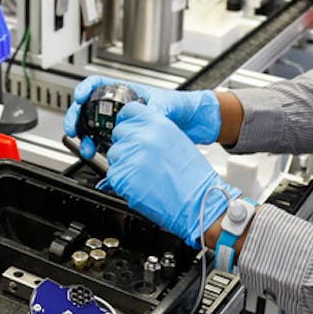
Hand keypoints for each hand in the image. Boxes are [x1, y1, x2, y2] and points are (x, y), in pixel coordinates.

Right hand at [64, 77, 220, 158]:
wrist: (192, 122)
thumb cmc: (179, 105)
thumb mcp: (165, 105)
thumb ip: (153, 111)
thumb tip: (147, 116)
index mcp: (126, 91)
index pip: (98, 84)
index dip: (85, 89)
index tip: (79, 98)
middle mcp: (119, 106)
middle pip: (88, 108)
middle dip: (76, 117)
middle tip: (73, 128)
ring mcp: (119, 122)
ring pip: (92, 127)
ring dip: (85, 137)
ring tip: (86, 147)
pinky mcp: (123, 137)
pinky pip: (103, 142)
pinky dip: (96, 148)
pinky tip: (96, 154)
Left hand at [101, 103, 239, 247]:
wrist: (199, 202)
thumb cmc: (193, 176)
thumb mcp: (177, 140)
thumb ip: (154, 131)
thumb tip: (138, 130)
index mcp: (157, 123)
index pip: (129, 111)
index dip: (127, 121)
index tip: (128, 128)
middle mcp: (143, 137)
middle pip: (119, 133)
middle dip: (126, 144)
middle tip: (141, 158)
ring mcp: (131, 156)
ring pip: (114, 154)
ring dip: (123, 163)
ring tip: (143, 174)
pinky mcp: (122, 177)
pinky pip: (113, 174)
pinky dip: (122, 180)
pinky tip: (140, 184)